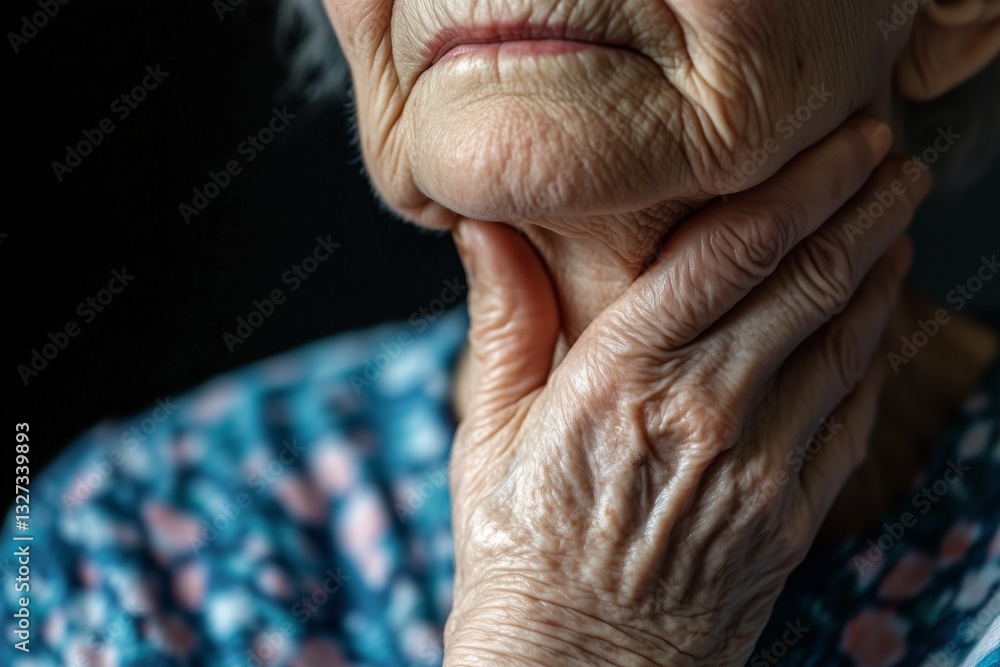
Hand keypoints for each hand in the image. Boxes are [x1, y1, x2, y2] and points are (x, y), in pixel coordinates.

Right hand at [445, 118, 930, 665]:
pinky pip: (850, 416)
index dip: (797, 186)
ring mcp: (760, 468)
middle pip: (805, 283)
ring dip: (878, 272)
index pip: (729, 253)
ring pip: (843, 342)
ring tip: (896, 222)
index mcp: (621, 378)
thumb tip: (483, 225)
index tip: (836, 143)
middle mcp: (704, 412)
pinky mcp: (790, 516)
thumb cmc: (519, 551)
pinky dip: (875, 356)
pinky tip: (881, 320)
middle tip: (888, 157)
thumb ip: (504, 318)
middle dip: (860, 208)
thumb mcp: (489, 430)